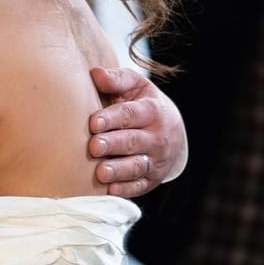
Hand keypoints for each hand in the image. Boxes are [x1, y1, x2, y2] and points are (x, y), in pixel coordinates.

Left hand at [87, 66, 186, 196]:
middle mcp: (157, 137)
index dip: (112, 118)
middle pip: (133, 141)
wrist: (170, 128)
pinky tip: (110, 191)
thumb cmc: (141, 102)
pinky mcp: (151, 179)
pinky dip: (126, 189)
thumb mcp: (135, 85)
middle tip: (93, 147)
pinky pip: (139, 186)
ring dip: (119, 171)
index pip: (131, 115)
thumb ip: (116, 79)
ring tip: (100, 172)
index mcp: (152, 110)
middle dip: (113, 145)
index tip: (93, 123)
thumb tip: (95, 74)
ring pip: (137, 166)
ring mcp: (156, 160)